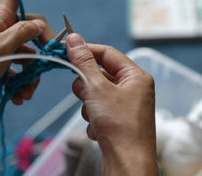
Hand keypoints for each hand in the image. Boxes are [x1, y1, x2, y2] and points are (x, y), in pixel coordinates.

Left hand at [0, 0, 54, 114]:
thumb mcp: (1, 48)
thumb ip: (23, 32)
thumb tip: (39, 24)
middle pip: (30, 26)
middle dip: (42, 46)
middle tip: (50, 63)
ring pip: (24, 51)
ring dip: (31, 71)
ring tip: (28, 92)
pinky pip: (14, 66)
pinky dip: (19, 80)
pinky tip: (19, 96)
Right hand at [66, 33, 157, 175]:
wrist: (127, 165)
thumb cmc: (120, 126)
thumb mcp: (97, 88)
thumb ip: (84, 62)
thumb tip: (74, 38)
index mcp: (136, 76)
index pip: (107, 53)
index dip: (86, 50)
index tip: (65, 49)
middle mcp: (134, 89)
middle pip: (100, 73)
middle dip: (87, 84)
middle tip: (84, 94)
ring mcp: (126, 106)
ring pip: (96, 93)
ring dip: (88, 104)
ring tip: (94, 116)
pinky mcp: (118, 121)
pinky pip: (98, 109)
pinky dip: (93, 118)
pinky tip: (99, 129)